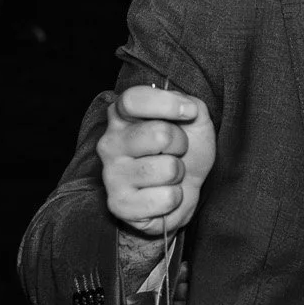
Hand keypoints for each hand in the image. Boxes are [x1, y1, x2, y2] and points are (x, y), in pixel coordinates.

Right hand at [100, 85, 216, 237]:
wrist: (183, 191)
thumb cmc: (183, 152)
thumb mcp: (194, 121)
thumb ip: (191, 105)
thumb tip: (188, 108)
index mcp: (121, 116)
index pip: (133, 100)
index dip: (166, 104)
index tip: (190, 112)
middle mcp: (110, 143)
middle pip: (159, 134)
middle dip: (181, 144)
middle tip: (176, 151)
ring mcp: (111, 175)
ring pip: (168, 169)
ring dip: (179, 173)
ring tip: (170, 175)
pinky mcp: (119, 204)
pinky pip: (166, 198)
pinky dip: (176, 198)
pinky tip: (164, 194)